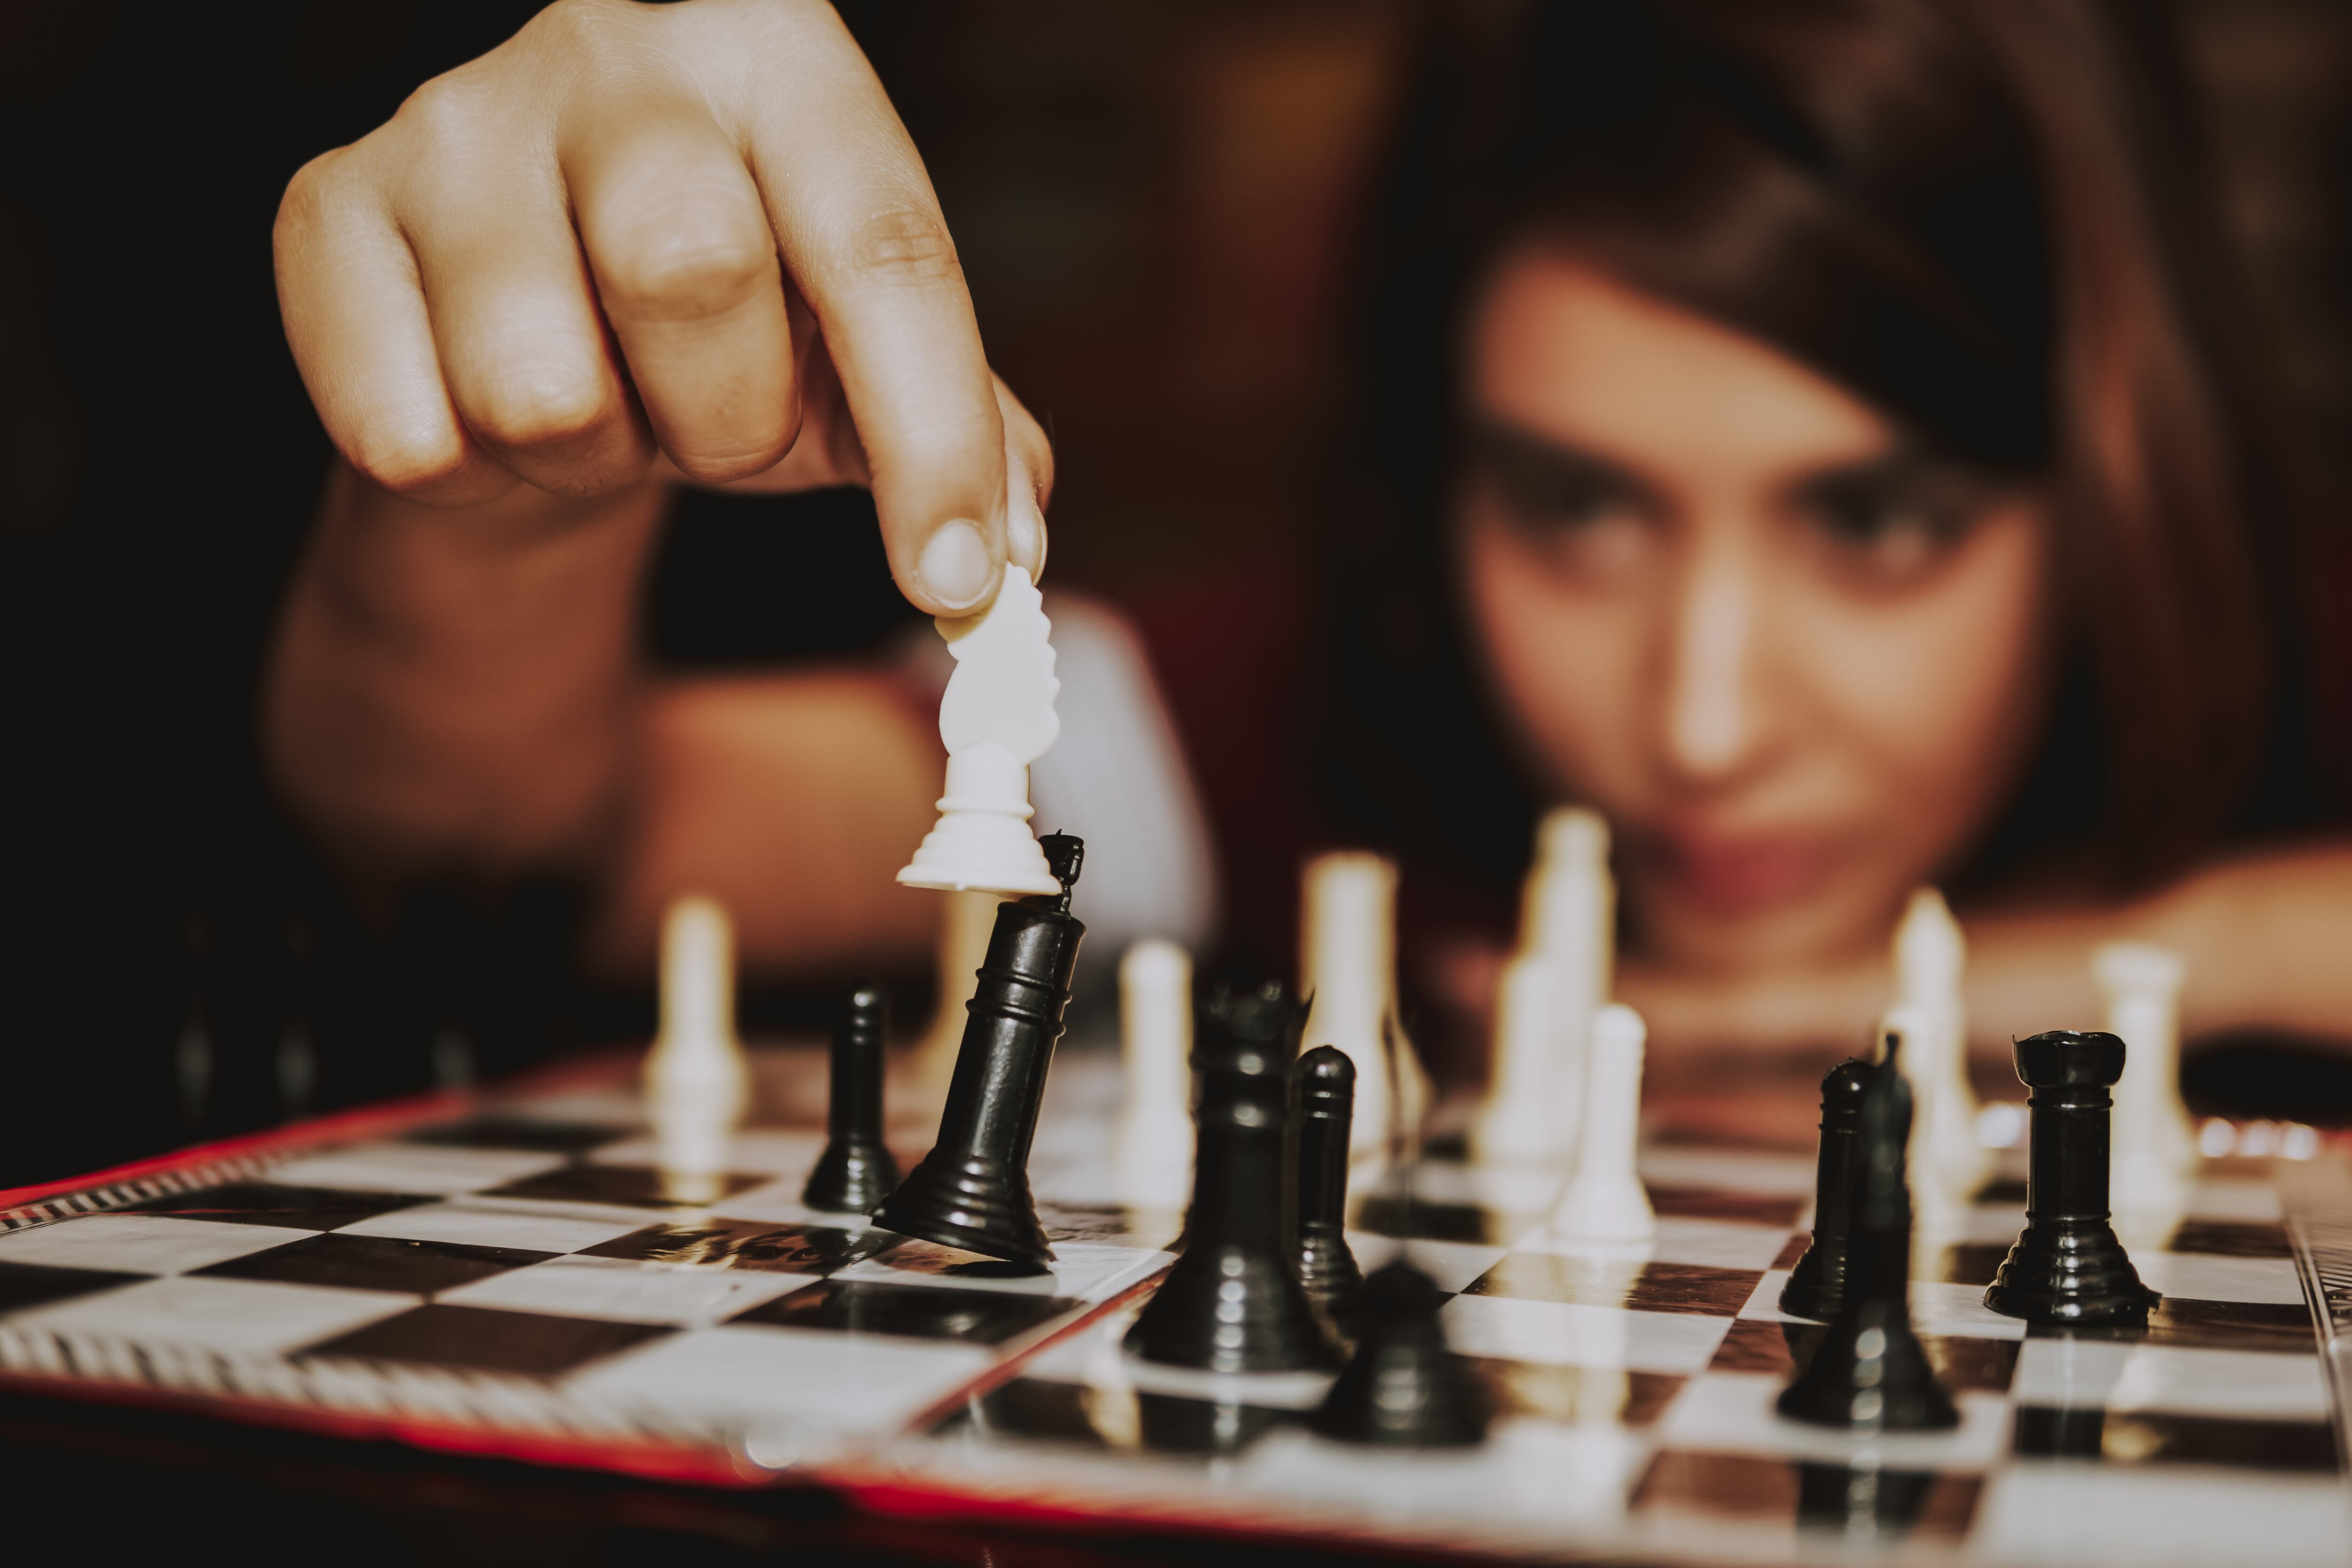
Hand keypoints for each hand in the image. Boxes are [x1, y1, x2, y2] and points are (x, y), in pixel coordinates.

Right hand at [273, 0, 1046, 615]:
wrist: (525, 327)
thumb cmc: (716, 336)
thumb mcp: (854, 357)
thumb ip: (956, 434)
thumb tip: (1007, 553)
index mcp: (779, 52)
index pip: (882, 242)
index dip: (932, 430)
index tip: (960, 577)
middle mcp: (611, 45)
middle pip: (692, 271)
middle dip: (730, 419)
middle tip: (720, 431)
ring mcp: (452, 120)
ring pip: (543, 382)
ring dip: (595, 454)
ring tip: (601, 408)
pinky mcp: (325, 210)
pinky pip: (410, 433)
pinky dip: (471, 472)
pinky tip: (486, 408)